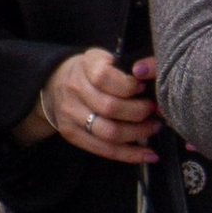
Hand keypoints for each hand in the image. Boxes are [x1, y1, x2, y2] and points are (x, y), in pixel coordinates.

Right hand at [32, 46, 157, 160]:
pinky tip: (148, 154)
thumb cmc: (92, 71)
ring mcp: (70, 114)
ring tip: (153, 127)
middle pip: (110, 108)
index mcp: (86, 65)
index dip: (129, 86)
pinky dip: (130, 154)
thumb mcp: (106, 58)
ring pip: (109, 132)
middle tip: (154, 111)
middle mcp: (74, 89)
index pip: (104, 77)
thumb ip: (128, 66)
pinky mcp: (71, 134)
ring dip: (138, 133)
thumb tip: (152, 80)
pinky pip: (104, 150)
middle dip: (139, 112)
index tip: (143, 87)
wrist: (57, 83)